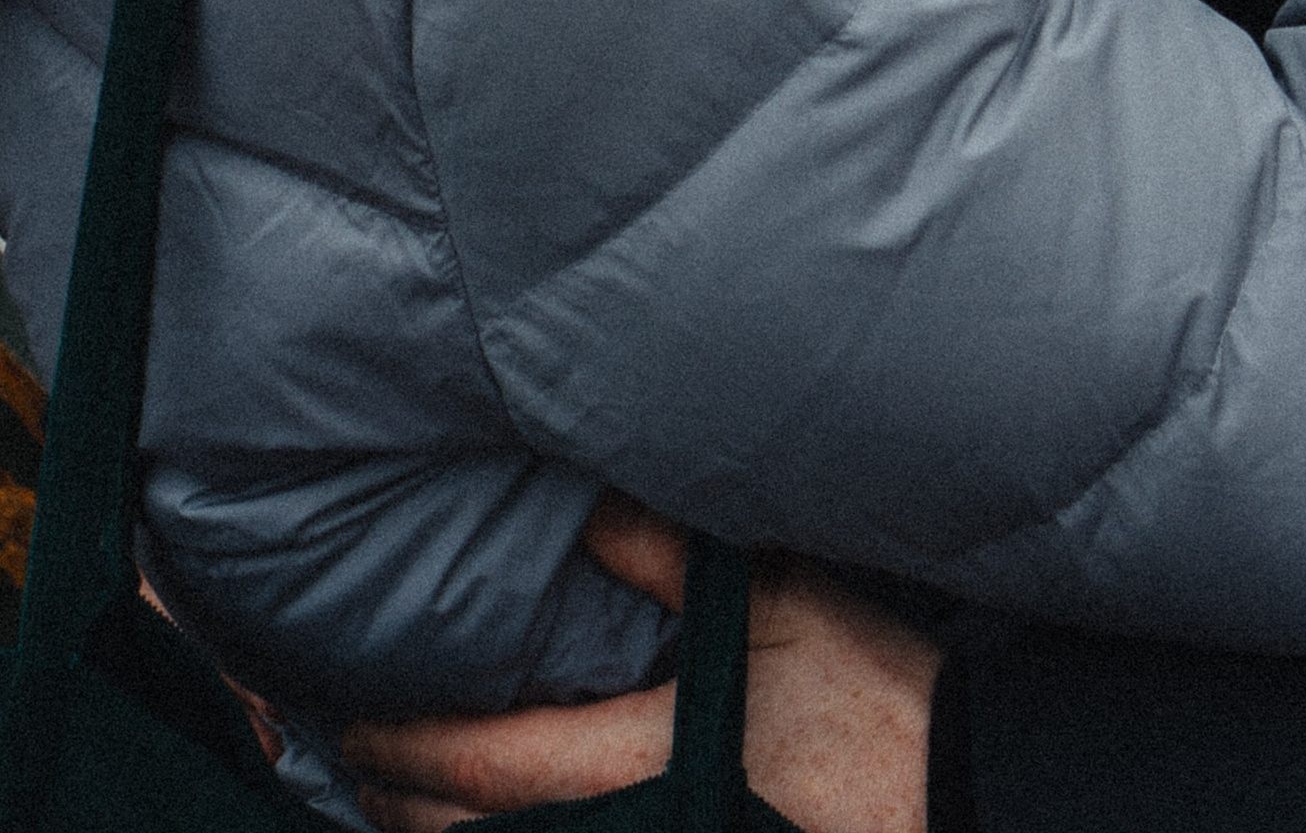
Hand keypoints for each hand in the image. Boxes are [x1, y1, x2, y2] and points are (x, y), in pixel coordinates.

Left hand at [344, 497, 937, 832]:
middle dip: (396, 802)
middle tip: (352, 757)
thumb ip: (668, 553)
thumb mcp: (781, 598)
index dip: (408, 743)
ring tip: (395, 803)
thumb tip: (574, 505)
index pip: (487, 764)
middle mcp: (635, 828)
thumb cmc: (870, 692)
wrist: (953, 790)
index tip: (356, 714)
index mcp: (649, 754)